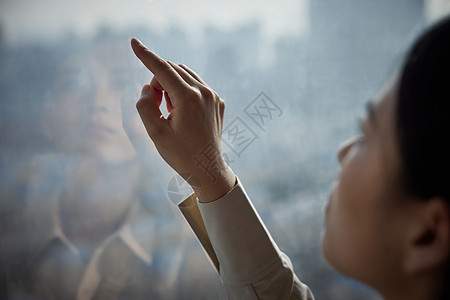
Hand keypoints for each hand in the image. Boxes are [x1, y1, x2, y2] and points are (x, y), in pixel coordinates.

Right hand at [130, 38, 235, 201]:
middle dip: (158, 81)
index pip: (162, 69)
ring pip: (185, 75)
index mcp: (188, 98)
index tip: (133, 42)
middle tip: (156, 105)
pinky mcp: (218, 101)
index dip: (145, 55)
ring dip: (170, 84)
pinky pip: (196, 84)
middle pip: (172, 71)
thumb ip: (145, 106)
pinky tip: (180, 111)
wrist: (207, 169)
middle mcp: (204, 92)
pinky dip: (183, 90)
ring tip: (169, 110)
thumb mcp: (155, 133)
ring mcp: (213, 96)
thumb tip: (148, 88)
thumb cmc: (180, 154)